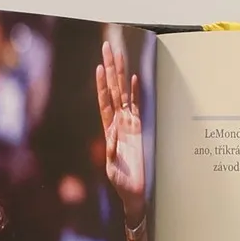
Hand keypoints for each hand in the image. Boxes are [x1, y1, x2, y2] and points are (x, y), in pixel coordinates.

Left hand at [95, 37, 145, 226]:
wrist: (134, 192)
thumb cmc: (121, 183)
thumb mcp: (112, 168)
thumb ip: (112, 150)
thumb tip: (113, 134)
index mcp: (108, 130)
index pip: (104, 101)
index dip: (101, 84)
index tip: (99, 66)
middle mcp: (118, 123)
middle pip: (113, 90)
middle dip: (110, 69)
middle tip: (107, 48)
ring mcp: (129, 125)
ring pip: (125, 93)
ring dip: (121, 74)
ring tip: (119, 54)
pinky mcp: (140, 130)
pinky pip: (138, 107)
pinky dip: (137, 92)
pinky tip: (135, 78)